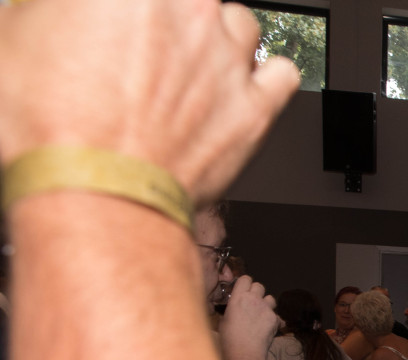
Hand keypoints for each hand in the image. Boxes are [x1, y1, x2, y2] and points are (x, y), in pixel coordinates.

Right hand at [0, 0, 298, 201]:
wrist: (97, 193)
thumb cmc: (54, 125)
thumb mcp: (10, 39)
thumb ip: (40, 13)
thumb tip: (48, 14)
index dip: (119, 13)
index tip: (113, 22)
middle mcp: (190, 9)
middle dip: (167, 19)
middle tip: (140, 51)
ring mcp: (228, 58)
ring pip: (239, 24)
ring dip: (216, 41)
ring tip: (188, 70)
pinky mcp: (256, 107)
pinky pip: (280, 73)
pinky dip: (262, 79)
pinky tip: (237, 90)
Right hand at [218, 276, 280, 359]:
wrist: (244, 351)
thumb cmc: (229, 338)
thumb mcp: (225, 319)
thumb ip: (233, 308)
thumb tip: (236, 308)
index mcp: (238, 297)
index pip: (246, 279)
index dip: (246, 284)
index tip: (245, 290)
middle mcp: (253, 299)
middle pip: (259, 286)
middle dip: (257, 293)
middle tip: (253, 304)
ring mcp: (266, 308)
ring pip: (271, 298)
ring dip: (267, 304)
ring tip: (261, 315)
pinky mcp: (275, 318)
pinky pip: (276, 315)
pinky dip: (273, 319)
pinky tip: (268, 328)